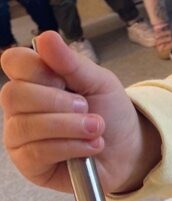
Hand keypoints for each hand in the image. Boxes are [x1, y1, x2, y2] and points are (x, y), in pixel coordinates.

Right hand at [0, 31, 161, 194]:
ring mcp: (20, 135)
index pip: (13, 62)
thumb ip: (72, 62)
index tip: (66, 80)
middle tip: (87, 109)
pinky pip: (37, 152)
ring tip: (96, 129)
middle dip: (58, 102)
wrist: (128, 149)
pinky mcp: (28, 164)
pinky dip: (70, 147)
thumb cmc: (110, 112)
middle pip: (14, 94)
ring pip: (25, 125)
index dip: (37, 69)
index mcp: (34, 79)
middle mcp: (20, 106)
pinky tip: (89, 147)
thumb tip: (46, 37)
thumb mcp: (98, 81)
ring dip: (68, 126)